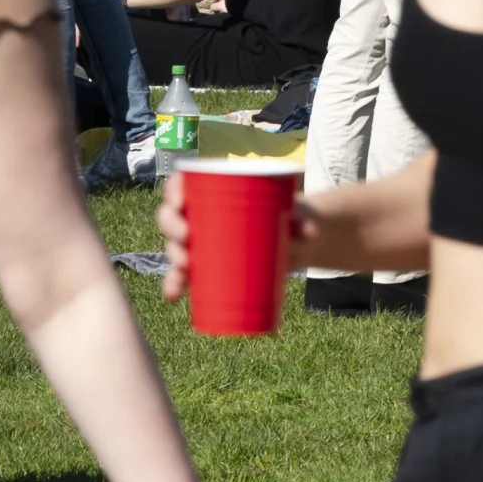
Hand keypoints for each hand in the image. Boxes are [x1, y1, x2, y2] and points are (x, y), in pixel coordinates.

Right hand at [154, 171, 314, 300]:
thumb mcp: (295, 214)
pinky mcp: (207, 267)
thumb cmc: (290, 217)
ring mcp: (201, 242)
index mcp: (212, 191)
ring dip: (172, 259)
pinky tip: (172, 296)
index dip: (173, 190)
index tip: (181, 200)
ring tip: (185, 269)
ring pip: (175, 247)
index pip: (182, 185)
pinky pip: (184, 275)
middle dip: (172, 227)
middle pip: (172, 217)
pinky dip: (176, 284)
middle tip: (188, 237)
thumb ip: (303, 219)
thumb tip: (310, 231)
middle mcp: (200, 215)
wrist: (297, 242)